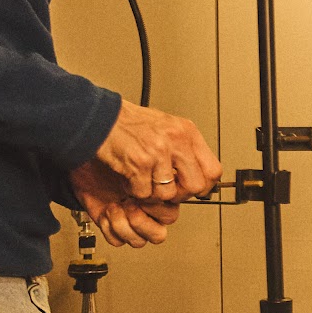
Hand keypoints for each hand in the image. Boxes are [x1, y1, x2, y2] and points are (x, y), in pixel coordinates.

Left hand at [69, 160, 180, 247]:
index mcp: (160, 198)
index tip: (144, 195)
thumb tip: (160, 188)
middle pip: (158, 235)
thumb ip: (152, 177)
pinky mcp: (113, 227)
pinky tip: (105, 212)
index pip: (170, 216)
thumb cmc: (111, 158)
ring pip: (138, 242)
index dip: (157, 209)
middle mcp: (148, 212)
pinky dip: (109, 228)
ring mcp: (131, 221)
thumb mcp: (136, 162)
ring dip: (123, 226)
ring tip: (114, 208)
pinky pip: (117, 241)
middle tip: (129, 205)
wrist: (86, 162)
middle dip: (141, 223)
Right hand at [95, 99, 222, 201]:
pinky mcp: (139, 163)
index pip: (213, 170)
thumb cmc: (129, 123)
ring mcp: (159, 152)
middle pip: (195, 186)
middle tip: (165, 189)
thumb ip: (184, 148)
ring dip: (153, 193)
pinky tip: (130, 178)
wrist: (99, 118)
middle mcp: (177, 141)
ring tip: (143, 180)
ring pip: (168, 193)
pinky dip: (135, 191)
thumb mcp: (167, 127)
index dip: (204, 186)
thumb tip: (198, 172)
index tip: (194, 189)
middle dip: (180, 194)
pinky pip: (144, 192)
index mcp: (187, 132)